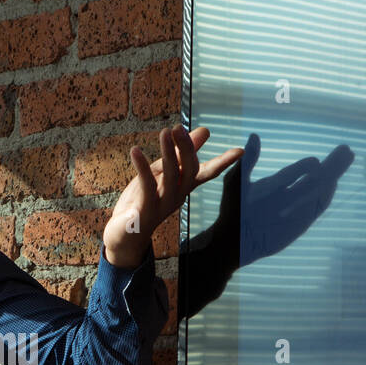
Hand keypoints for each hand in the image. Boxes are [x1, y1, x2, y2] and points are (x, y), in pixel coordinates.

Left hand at [103, 123, 243, 267]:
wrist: (124, 236)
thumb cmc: (143, 201)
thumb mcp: (161, 173)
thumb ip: (180, 153)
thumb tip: (206, 130)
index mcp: (183, 187)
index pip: (207, 173)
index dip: (223, 162)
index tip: (241, 151)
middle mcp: (177, 195)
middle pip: (189, 171)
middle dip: (186, 148)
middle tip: (178, 127)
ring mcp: (163, 204)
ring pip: (171, 177)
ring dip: (169, 153)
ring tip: (165, 132)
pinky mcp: (145, 210)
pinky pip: (147, 186)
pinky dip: (141, 167)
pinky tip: (135, 151)